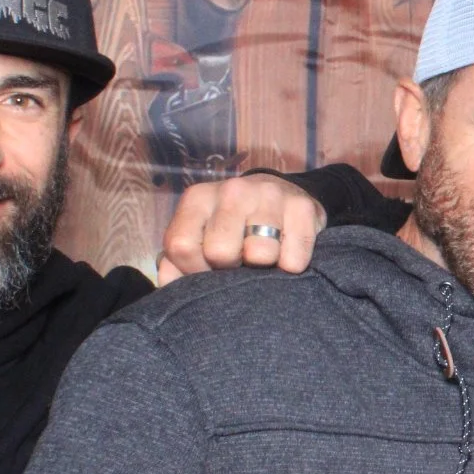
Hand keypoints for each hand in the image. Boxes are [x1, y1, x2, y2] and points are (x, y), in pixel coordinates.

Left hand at [157, 175, 325, 284]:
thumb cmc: (234, 226)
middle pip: (220, 252)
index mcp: (198, 198)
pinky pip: (294, 258)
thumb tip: (169, 283)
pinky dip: (292, 266)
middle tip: (240, 263)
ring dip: (264, 268)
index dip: (194, 270)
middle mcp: (232, 190)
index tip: (209, 269)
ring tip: (264, 258)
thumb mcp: (200, 235)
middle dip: (230, 269)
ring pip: (261, 254)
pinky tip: (287, 256)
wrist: (281, 195)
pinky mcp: (303, 207)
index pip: (181, 246)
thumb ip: (176, 261)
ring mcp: (269, 195)